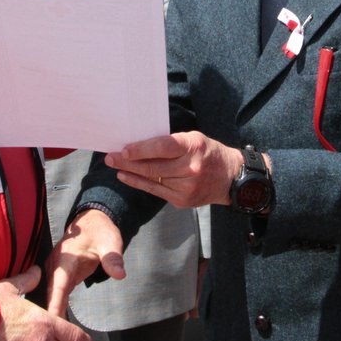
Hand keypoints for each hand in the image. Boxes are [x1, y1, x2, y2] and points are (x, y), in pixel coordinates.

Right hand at [47, 209, 125, 319]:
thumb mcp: (110, 243)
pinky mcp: (61, 278)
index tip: (50, 324)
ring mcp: (56, 274)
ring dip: (52, 317)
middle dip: (50, 318)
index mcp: (64, 261)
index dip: (54, 306)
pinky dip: (57, 311)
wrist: (93, 222)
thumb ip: (113, 258)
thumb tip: (120, 274)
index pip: (57, 287)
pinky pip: (57, 297)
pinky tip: (58, 329)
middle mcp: (55, 268)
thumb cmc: (101, 232)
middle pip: (50, 297)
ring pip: (51, 298)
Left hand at [104, 132, 244, 209]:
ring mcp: (186, 187)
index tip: (124, 149)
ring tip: (115, 165)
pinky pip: (155, 191)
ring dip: (130, 172)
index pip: (163, 147)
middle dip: (128, 161)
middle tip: (110, 157)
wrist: (230, 178)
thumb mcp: (194, 139)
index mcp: (193, 147)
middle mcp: (190, 168)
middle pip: (153, 166)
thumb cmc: (208, 153)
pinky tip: (126, 176)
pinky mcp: (182, 200)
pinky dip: (138, 183)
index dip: (141, 149)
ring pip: (152, 179)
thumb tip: (140, 145)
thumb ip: (171, 143)